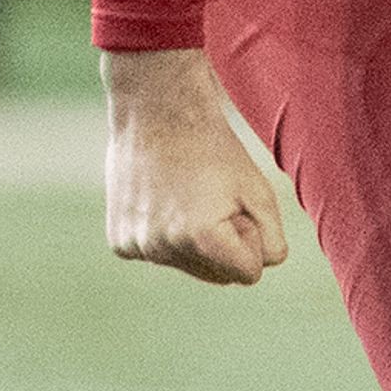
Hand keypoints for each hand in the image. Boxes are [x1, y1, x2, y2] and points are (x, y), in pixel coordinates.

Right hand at [102, 49, 289, 286]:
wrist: (157, 114)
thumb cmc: (215, 149)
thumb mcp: (258, 188)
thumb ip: (271, 235)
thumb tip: (265, 266)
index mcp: (203, 238)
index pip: (249, 274)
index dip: (252, 239)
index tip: (239, 207)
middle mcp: (164, 249)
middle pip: (217, 276)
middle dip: (226, 246)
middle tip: (215, 200)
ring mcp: (136, 248)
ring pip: (188, 266)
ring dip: (196, 241)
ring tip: (188, 196)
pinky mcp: (119, 243)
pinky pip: (159, 255)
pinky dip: (167, 236)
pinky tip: (163, 199)